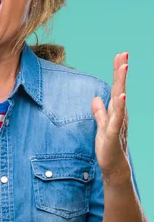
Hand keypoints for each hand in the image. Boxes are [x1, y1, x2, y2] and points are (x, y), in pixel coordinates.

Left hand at [91, 52, 130, 182]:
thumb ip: (99, 112)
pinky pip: (117, 118)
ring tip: (124, 67)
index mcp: (116, 111)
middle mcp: (119, 114)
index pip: (117, 87)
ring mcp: (118, 123)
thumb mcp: (101, 125)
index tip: (119, 55)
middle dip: (121, 71)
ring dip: (122, 83)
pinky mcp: (113, 133)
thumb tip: (96, 98)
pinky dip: (120, 106)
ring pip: (120, 99)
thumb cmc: (108, 147)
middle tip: (124, 54)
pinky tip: (123, 96)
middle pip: (120, 89)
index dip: (117, 72)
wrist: (113, 167)